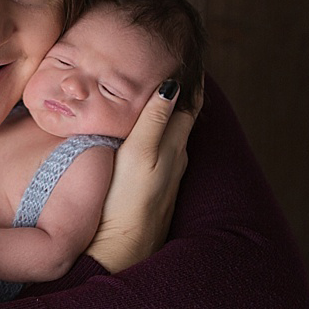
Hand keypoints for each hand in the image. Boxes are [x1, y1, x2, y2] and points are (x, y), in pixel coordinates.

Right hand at [86, 85, 197, 271]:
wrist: (120, 252)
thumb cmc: (127, 201)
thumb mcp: (140, 154)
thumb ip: (155, 120)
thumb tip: (173, 84)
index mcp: (174, 147)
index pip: (188, 105)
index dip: (188, 80)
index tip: (185, 56)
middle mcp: (176, 162)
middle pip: (182, 121)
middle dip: (179, 95)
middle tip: (166, 67)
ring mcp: (165, 179)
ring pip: (172, 139)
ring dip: (167, 117)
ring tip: (153, 96)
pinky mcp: (154, 193)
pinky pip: (162, 156)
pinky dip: (157, 138)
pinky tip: (143, 139)